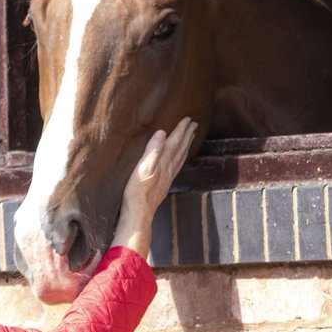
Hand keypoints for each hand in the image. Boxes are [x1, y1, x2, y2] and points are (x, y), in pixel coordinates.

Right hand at [111, 118, 198, 257]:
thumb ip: (153, 150)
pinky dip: (181, 158)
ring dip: (187, 145)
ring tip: (191, 136)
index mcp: (163, 162)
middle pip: (181, 148)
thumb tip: (162, 133)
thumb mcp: (142, 168)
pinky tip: (180, 158)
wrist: (139, 213)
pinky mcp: (165, 184)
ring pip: (181, 157)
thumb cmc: (137, 191)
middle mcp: (169, 168)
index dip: (181, 130)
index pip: (175, 142)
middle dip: (187, 135)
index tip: (188, 118)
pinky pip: (177, 166)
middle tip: (195, 124)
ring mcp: (168, 177)